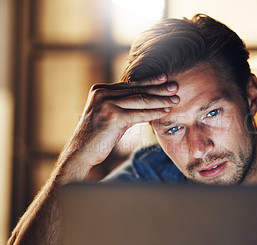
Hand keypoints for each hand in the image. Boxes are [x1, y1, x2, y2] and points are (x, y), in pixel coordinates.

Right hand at [61, 74, 178, 176]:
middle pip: (137, 90)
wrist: (81, 153)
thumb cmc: (97, 136)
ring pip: (140, 100)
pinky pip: (139, 114)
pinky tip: (166, 112)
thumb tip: (147, 101)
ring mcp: (106, 104)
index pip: (130, 84)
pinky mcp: (113, 116)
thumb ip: (124, 105)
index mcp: (101, 89)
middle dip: (159, 89)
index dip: (149, 81)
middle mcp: (102, 93)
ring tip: (176, 99)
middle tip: (176, 86)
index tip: (165, 78)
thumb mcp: (110, 115)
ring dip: (161, 100)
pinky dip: (154, 113)